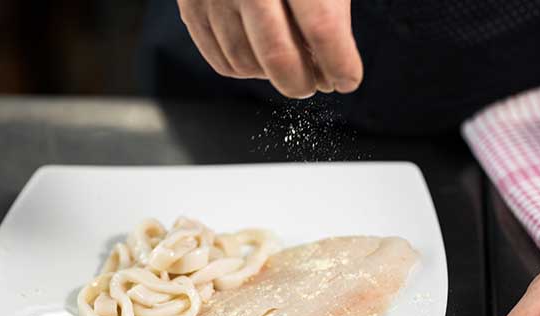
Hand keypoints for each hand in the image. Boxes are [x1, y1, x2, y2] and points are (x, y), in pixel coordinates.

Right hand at [177, 0, 362, 98]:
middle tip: (315, 84)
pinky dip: (247, 69)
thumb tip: (329, 73)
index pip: (323, 28)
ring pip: (248, 65)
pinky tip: (260, 55)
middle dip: (302, 83)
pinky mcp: (191, 6)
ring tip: (288, 59)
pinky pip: (222, 62)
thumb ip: (330, 16)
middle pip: (278, 56)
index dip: (340, 64)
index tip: (348, 80)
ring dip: (274, 75)